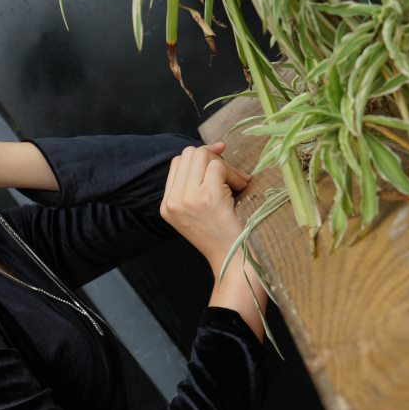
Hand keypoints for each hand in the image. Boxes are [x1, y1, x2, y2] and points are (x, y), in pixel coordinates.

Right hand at [159, 142, 251, 273]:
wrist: (234, 262)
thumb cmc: (224, 238)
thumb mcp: (199, 212)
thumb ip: (196, 185)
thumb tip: (216, 147)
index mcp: (167, 205)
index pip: (177, 163)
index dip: (200, 159)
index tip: (219, 166)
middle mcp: (173, 201)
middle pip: (188, 154)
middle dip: (213, 158)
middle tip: (231, 176)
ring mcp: (187, 199)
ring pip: (201, 155)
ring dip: (224, 165)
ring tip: (237, 183)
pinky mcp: (206, 197)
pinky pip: (217, 166)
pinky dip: (233, 173)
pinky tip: (241, 187)